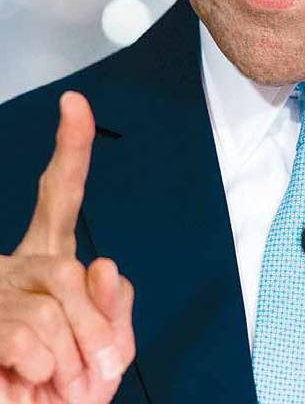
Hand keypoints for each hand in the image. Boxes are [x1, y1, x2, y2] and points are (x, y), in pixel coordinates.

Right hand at [0, 91, 135, 402]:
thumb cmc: (69, 391)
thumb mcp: (108, 352)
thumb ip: (114, 309)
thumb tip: (103, 264)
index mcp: (51, 260)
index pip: (60, 196)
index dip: (69, 148)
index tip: (75, 103)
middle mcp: (17, 265)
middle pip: (73, 269)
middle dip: (93, 329)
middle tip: (92, 375)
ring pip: (52, 306)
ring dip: (70, 360)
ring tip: (56, 386)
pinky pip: (26, 335)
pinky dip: (41, 371)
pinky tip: (26, 383)